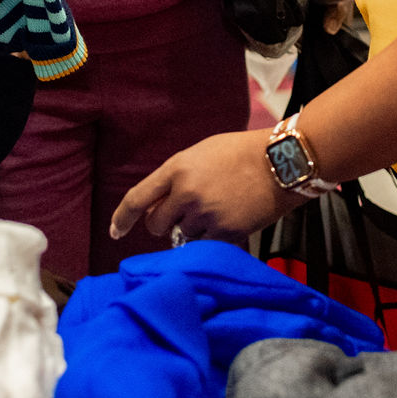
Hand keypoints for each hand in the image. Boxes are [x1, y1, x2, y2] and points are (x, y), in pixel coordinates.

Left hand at [110, 130, 301, 242]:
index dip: (121, 218)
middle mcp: (186, 194)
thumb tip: (157, 207)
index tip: (115, 232)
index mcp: (177, 169)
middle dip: (165, 223)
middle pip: (156, 224)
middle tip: (183, 213)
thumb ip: (176, 178)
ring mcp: (206, 215)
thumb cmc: (241, 153)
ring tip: (220, 206)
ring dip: (194, 227)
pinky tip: (229, 218)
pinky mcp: (225, 232)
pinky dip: (212, 237)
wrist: (281, 162)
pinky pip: (205, 245)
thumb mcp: (200, 154)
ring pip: (183, 235)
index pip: (136, 198)